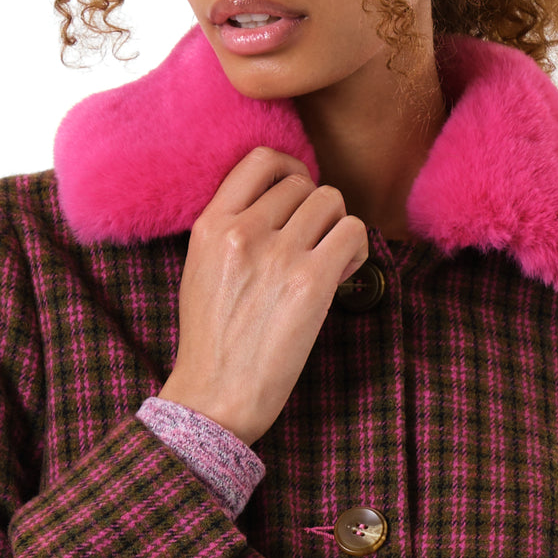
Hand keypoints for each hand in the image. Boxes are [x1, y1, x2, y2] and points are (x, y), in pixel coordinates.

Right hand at [158, 146, 367, 444]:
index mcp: (210, 226)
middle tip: (311, 247)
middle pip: (304, 184)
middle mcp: (243, 232)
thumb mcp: (201, 269)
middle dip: (315, 212)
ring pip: (332, 202)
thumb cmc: (212, 341)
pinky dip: (356, 250)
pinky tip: (341, 275)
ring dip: (337, 228)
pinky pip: (354, 233)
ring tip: (326, 262)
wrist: (215, 397)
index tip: (298, 190)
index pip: (261, 160)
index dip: (290, 168)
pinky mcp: (311, 282)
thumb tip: (283, 203)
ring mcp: (278, 255)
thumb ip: (231, 229)